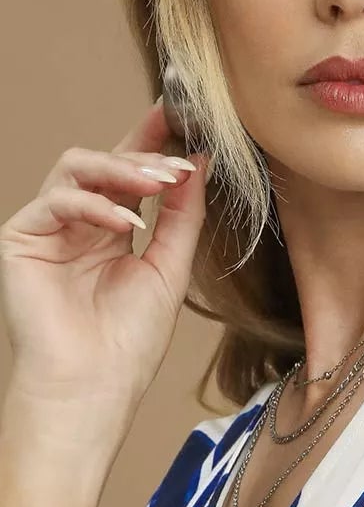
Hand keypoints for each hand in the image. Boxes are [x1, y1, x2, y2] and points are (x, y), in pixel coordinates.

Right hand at [0, 99, 209, 459]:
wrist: (92, 388)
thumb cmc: (128, 344)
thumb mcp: (169, 271)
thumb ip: (183, 217)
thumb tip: (199, 163)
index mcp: (109, 232)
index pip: (129, 175)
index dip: (152, 143)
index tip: (183, 117)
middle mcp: (76, 225)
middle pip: (102, 163)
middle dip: (142, 152)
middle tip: (177, 157)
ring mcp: (47, 229)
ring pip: (76, 169)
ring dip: (121, 170)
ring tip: (159, 185)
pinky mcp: (21, 238)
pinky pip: (57, 200)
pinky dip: (95, 206)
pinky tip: (126, 225)